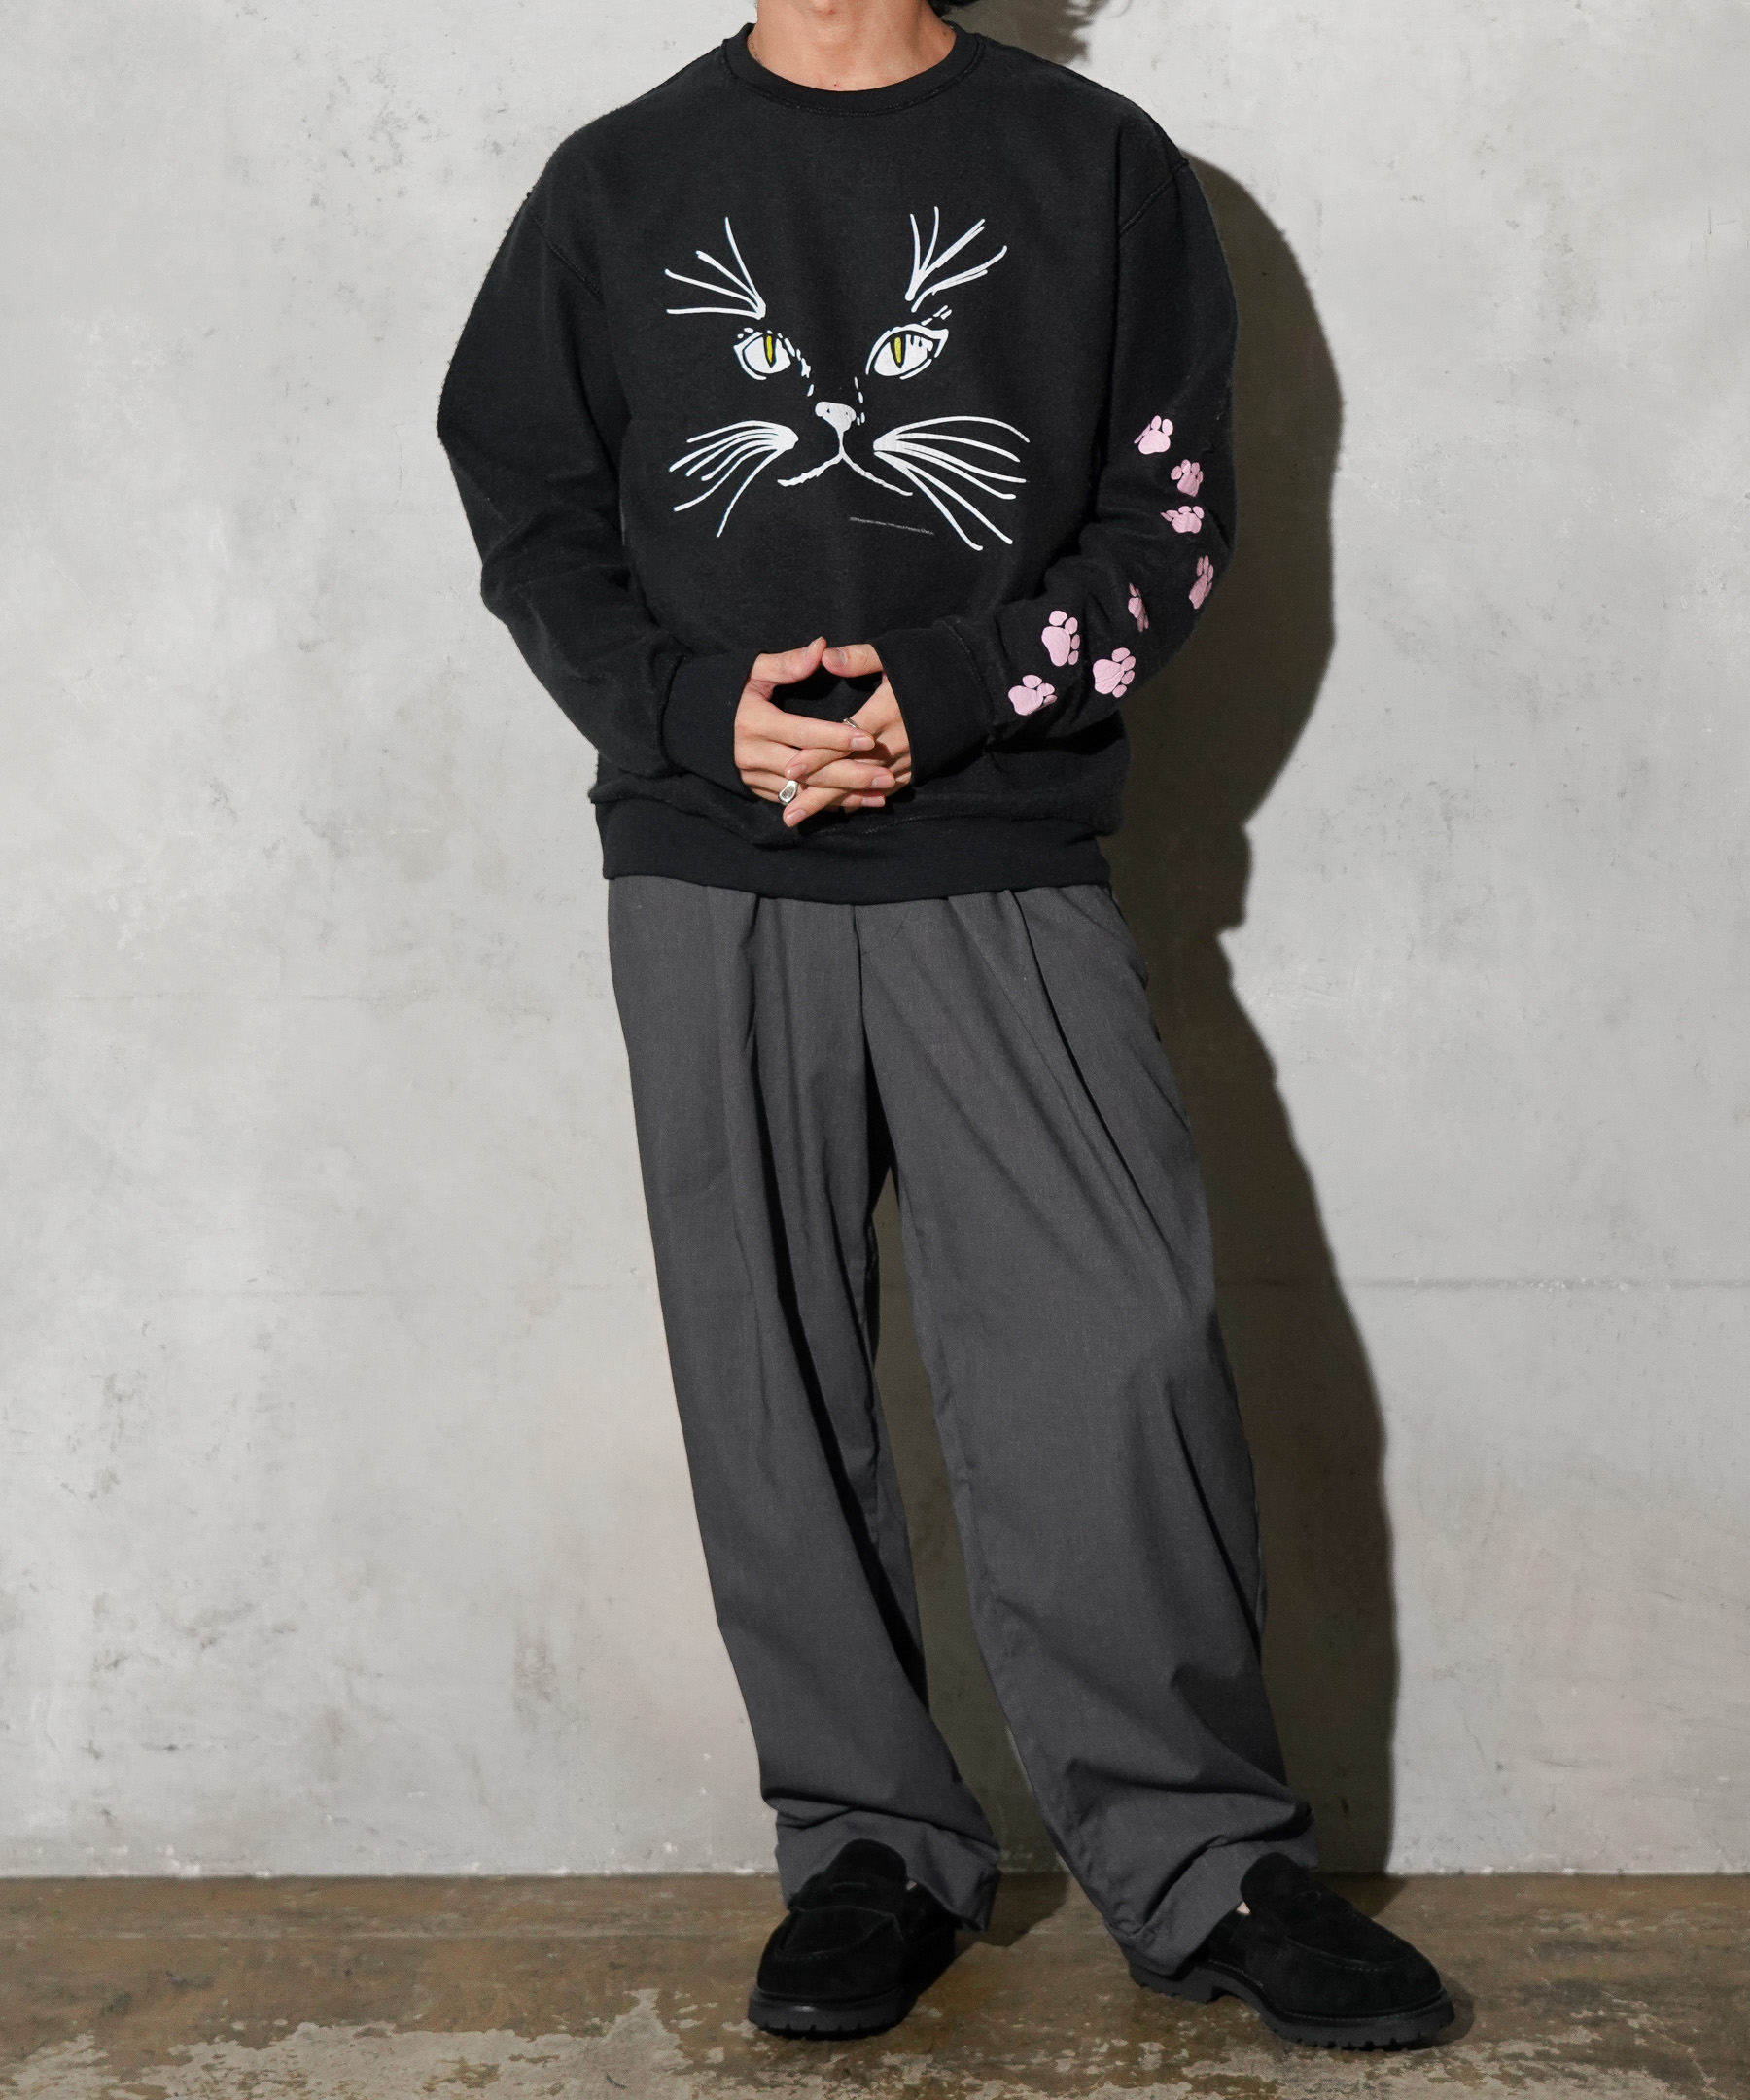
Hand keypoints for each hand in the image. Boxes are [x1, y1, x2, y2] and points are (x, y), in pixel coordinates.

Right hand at [734, 636, 896, 825]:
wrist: (692, 722)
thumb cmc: (729, 690)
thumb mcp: (753, 670)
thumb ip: (788, 662)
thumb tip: (822, 647)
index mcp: (754, 723)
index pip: (803, 733)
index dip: (837, 736)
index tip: (869, 738)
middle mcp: (752, 755)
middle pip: (810, 771)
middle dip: (852, 776)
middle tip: (887, 777)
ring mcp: (753, 777)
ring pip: (806, 793)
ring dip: (845, 796)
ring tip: (881, 795)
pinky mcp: (756, 789)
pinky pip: (796, 801)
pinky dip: (826, 804)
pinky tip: (856, 804)